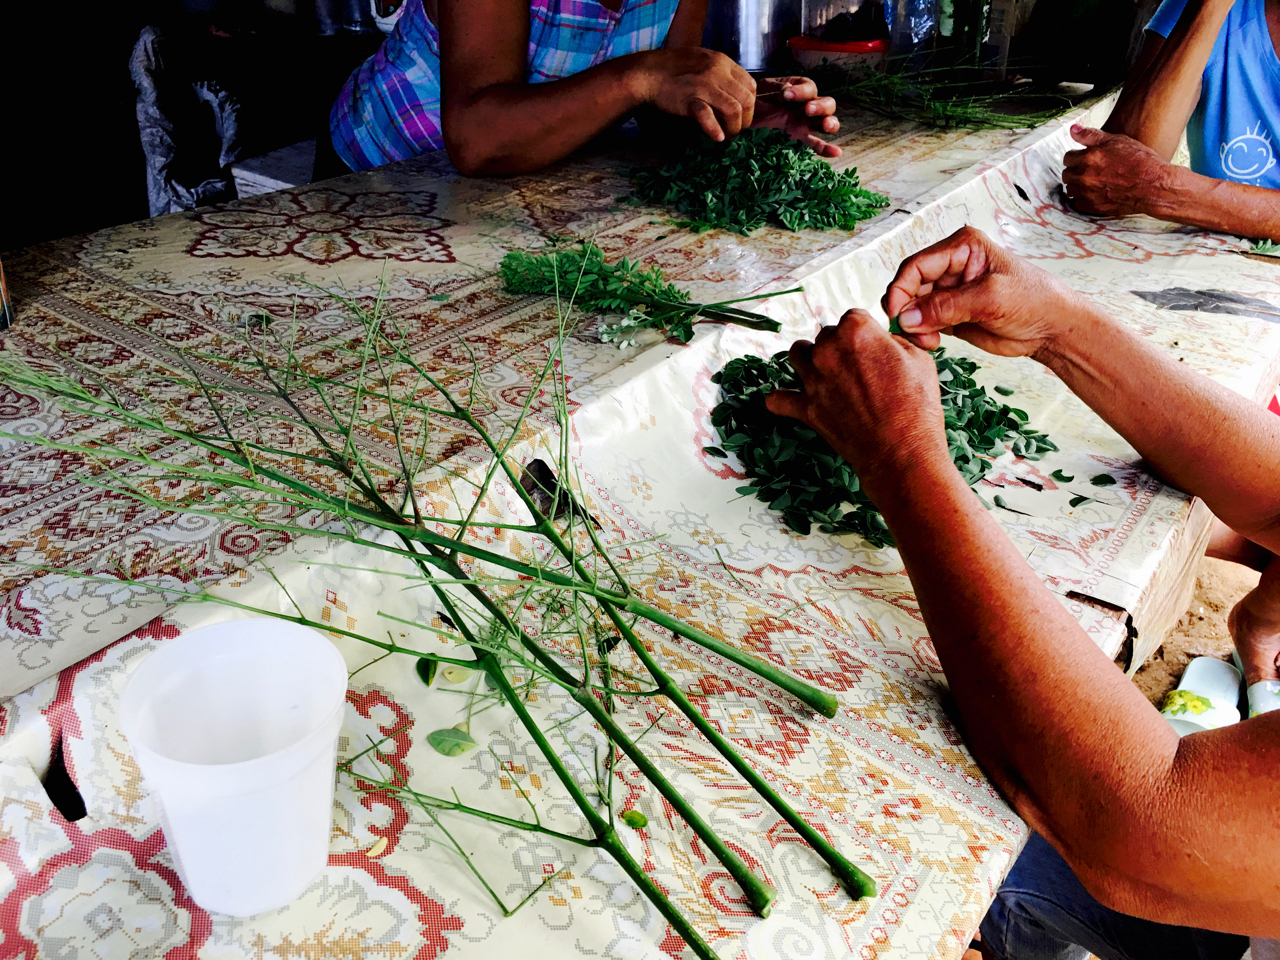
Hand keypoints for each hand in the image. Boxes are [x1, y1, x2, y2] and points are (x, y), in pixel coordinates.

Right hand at [636, 47, 756, 141]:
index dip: (749, 104)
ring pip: (733, 109)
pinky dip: (715, 129)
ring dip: (734, 127)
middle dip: (746, 119)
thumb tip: (735, 93)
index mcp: (723, 62)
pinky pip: (707, 116)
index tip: (741, 115)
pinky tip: (717, 137)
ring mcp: (704, 85)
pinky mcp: (689, 99)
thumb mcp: (703, 61)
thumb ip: (720, 74)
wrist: (647, 72)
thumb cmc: (674, 68)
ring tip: (727, 135)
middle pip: (746, 99)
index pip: (750, 85)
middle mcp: (717, 72)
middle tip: (736, 130)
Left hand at [751, 76, 841, 156]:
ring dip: (829, 123)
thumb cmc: (751, 102)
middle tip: (807, 110)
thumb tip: (787, 89)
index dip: (801, 91)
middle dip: (820, 107)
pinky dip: (827, 149)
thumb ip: (774, 88)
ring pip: (827, 122)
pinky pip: (817, 145)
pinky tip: (836, 152)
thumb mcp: (760, 90)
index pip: (810, 88)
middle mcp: (806, 107)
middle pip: (827, 104)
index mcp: (798, 90)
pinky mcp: (800, 141)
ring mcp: (805, 125)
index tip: (786, 95)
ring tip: (825, 126)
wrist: (741, 120)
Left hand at [765, 309, 949, 497]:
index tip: (873, 345)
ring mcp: (813, 380)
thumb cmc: (915, 407)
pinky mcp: (806, 408)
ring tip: (824, 370)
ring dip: (809, 359)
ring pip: (797, 354)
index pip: (853, 317)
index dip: (866, 332)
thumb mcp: (919, 359)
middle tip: (858, 366)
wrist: (900, 452)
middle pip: (826, 335)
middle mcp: (828, 351)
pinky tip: (789, 399)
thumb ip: (894, 341)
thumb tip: (882, 340)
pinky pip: (779, 400)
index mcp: (856, 331)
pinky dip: (782, 399)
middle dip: (840, 346)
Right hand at [881, 226, 1083, 360]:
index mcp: (962, 247)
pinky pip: (922, 323)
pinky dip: (920, 334)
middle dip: (906, 311)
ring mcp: (948, 291)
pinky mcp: (949, 314)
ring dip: (912, 326)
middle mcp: (950, 266)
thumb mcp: (990, 298)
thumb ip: (946, 307)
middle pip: (909, 286)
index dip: (901, 290)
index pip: (916, 266)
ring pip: (912, 307)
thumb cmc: (1033, 301)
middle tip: (914, 335)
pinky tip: (932, 343)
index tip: (897, 317)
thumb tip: (905, 318)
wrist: (1052, 328)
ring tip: (928, 342)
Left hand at [1062, 125, 1175, 216]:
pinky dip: (1083, 199)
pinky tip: (1094, 193)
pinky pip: (1077, 204)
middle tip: (1088, 170)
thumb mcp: (1117, 140)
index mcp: (1089, 158)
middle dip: (1075, 171)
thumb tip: (1073, 129)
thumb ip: (1091, 136)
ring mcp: (1088, 193)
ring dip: (1077, 185)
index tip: (1083, 159)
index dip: (1076, 157)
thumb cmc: (1141, 161)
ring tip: (1091, 182)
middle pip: (1066, 174)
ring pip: (1070, 190)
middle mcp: (1085, 176)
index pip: (1068, 158)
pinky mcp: (1093, 207)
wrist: (1154, 184)